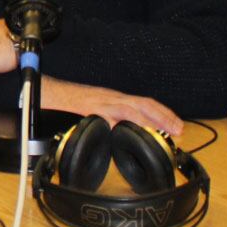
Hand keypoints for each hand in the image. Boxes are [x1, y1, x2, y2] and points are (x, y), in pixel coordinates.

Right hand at [40, 80, 184, 137]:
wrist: (48, 91)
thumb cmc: (70, 102)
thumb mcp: (95, 109)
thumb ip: (109, 119)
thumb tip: (123, 136)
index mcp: (114, 97)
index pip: (145, 102)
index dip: (163, 112)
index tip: (177, 125)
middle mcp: (111, 97)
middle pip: (143, 102)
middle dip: (163, 116)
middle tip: (179, 130)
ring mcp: (101, 101)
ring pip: (130, 107)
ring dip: (149, 120)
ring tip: (162, 132)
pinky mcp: (89, 107)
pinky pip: (107, 115)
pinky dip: (119, 123)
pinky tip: (129, 132)